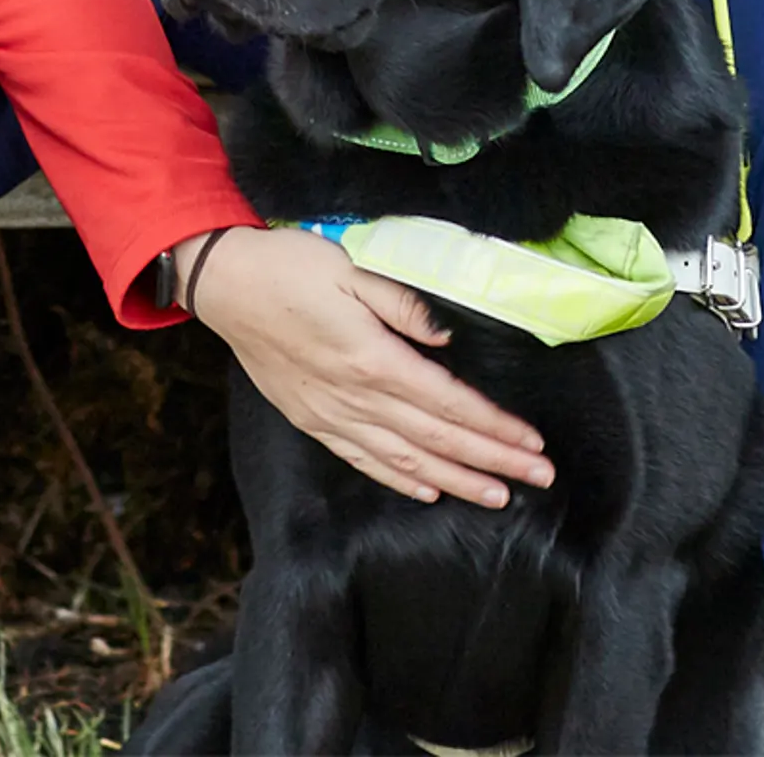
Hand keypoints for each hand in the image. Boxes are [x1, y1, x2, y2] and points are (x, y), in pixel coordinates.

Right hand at [187, 226, 553, 506]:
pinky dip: (399, 479)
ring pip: (404, 459)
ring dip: (455, 479)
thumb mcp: (352, 267)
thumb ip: (403, 305)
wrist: (226, 284)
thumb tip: (446, 337)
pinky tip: (428, 490)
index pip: (448, 402)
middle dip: (492, 461)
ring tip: (496, 496)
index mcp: (372, 358)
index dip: (494, 427)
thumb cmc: (290, 267)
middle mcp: (355, 396)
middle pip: (436, 439)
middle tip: (537, 477)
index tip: (531, 443)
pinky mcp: (312, 419)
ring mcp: (332, 414)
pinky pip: (362, 460)